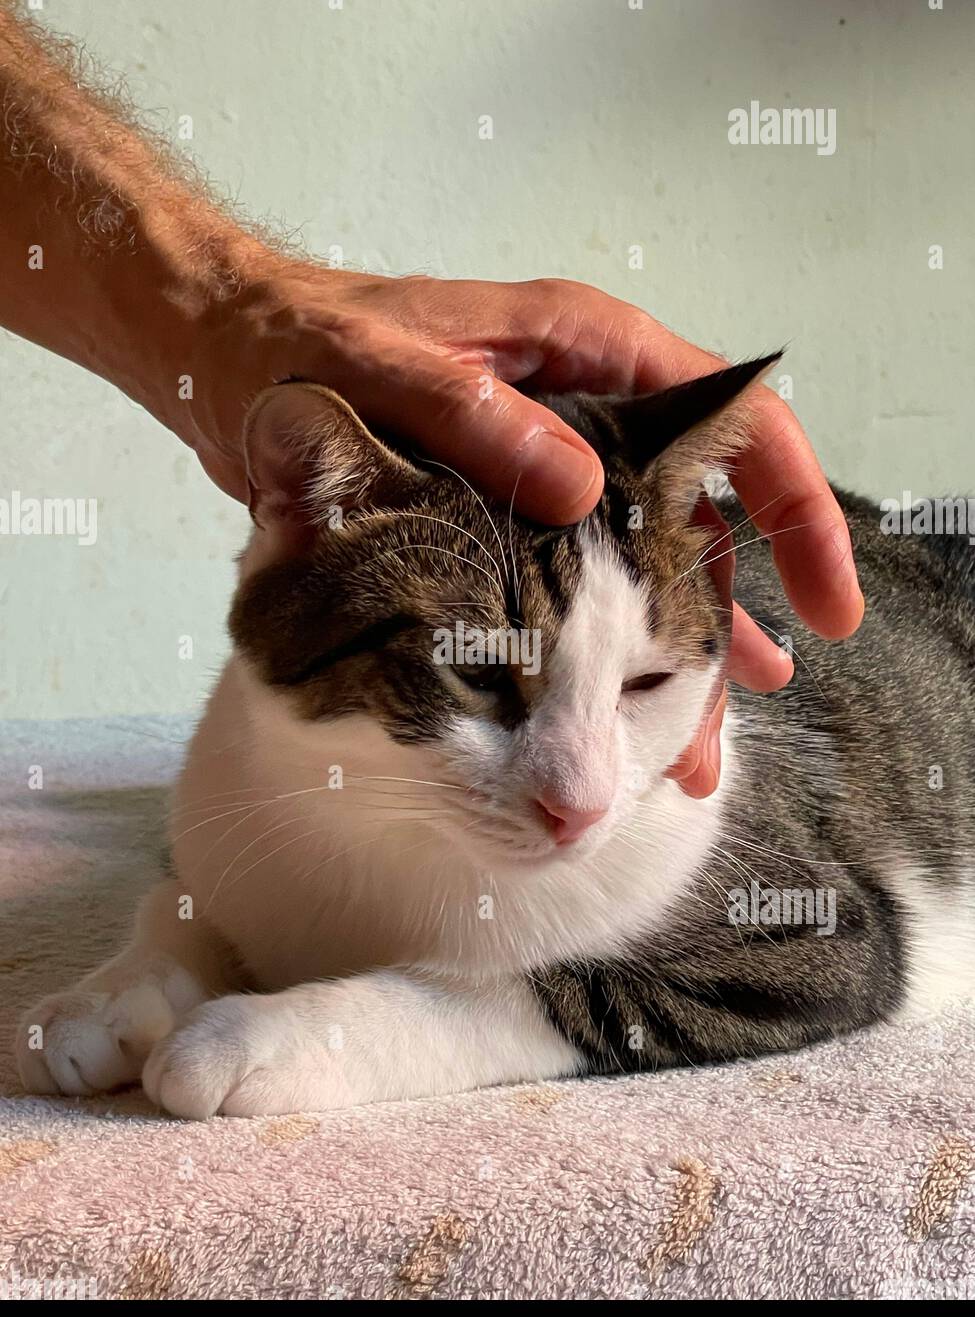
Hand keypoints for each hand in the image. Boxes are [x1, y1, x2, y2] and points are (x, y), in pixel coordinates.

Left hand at [186, 265, 863, 794]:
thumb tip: (582, 487)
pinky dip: (600, 652)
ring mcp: (549, 468)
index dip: (797, 508)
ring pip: (643, 564)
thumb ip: (485, 419)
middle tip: (753, 706)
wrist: (230, 353)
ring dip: (672, 652)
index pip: (735, 422)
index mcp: (588, 352)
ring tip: (690, 746)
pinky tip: (613, 715)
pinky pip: (580, 589)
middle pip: (701, 514)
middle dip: (736, 612)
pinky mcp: (507, 517)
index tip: (825, 598)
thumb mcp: (388, 369)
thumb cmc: (300, 338)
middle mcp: (586, 412)